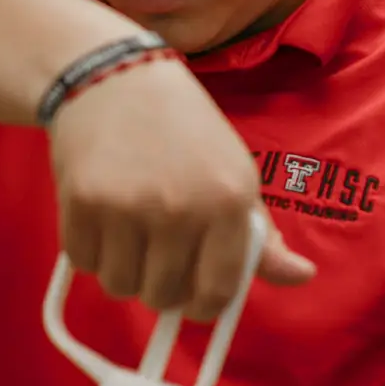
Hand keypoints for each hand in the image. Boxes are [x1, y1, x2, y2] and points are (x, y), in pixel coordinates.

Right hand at [49, 58, 315, 321]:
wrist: (115, 78)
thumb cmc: (185, 132)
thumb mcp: (236, 176)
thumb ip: (262, 238)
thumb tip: (302, 277)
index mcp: (228, 202)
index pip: (216, 292)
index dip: (203, 307)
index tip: (194, 300)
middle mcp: (180, 208)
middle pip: (163, 297)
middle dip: (159, 287)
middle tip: (156, 252)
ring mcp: (128, 206)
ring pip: (120, 286)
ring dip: (122, 271)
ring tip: (129, 233)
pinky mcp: (82, 202)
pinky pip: (84, 263)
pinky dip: (90, 251)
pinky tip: (102, 216)